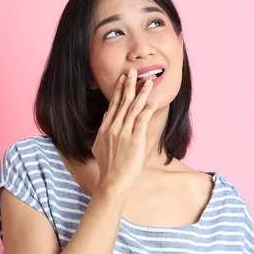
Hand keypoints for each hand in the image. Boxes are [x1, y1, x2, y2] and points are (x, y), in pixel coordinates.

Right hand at [92, 68, 157, 193]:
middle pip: (122, 102)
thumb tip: (107, 116)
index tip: (122, 79)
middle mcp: (113, 128)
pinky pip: (142, 120)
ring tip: (148, 81)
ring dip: (141, 93)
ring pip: (133, 108)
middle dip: (129, 85)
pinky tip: (153, 102)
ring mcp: (123, 133)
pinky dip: (148, 109)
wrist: (113, 182)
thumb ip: (103, 131)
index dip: (118, 90)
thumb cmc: (109, 167)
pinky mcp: (135, 140)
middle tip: (134, 71)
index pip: (113, 105)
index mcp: (105, 129)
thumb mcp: (99, 147)